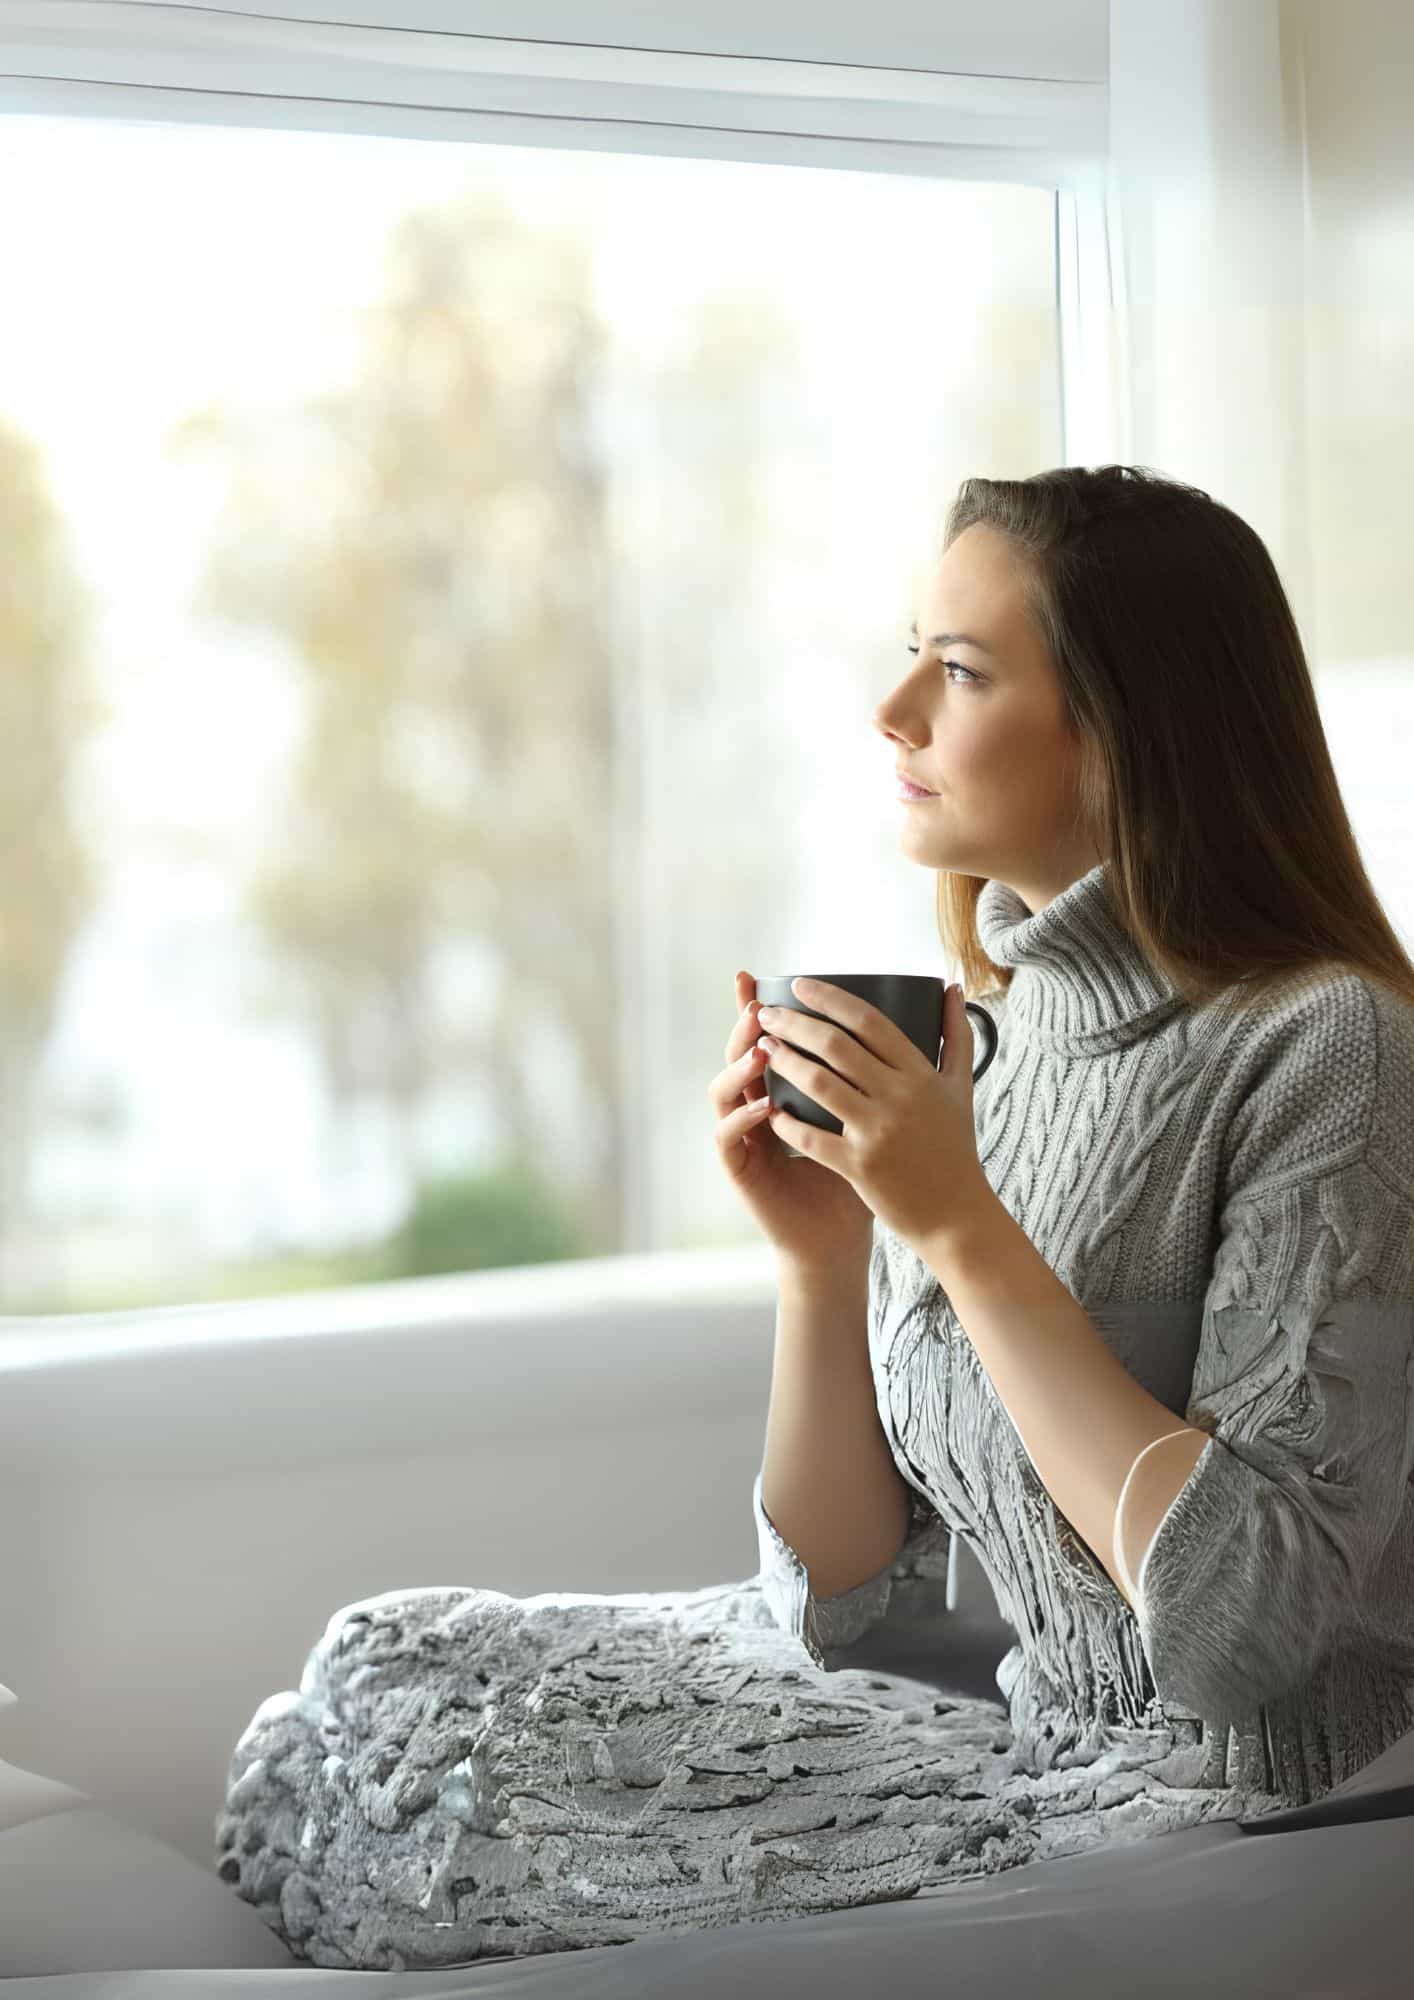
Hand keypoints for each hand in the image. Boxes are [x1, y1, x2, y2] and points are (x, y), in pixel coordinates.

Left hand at [756, 979, 990, 1254]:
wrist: (957, 1217)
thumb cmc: (955, 1149)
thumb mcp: (961, 1089)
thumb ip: (957, 1036)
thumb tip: (953, 988)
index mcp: (921, 1074)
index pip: (869, 1022)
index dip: (830, 999)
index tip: (799, 984)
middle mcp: (900, 1097)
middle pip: (836, 1046)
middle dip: (794, 1025)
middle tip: (767, 1014)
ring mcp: (878, 1132)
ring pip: (818, 1084)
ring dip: (784, 1062)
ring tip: (762, 1049)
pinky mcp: (860, 1166)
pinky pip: (810, 1136)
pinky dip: (785, 1121)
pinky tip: (768, 1108)